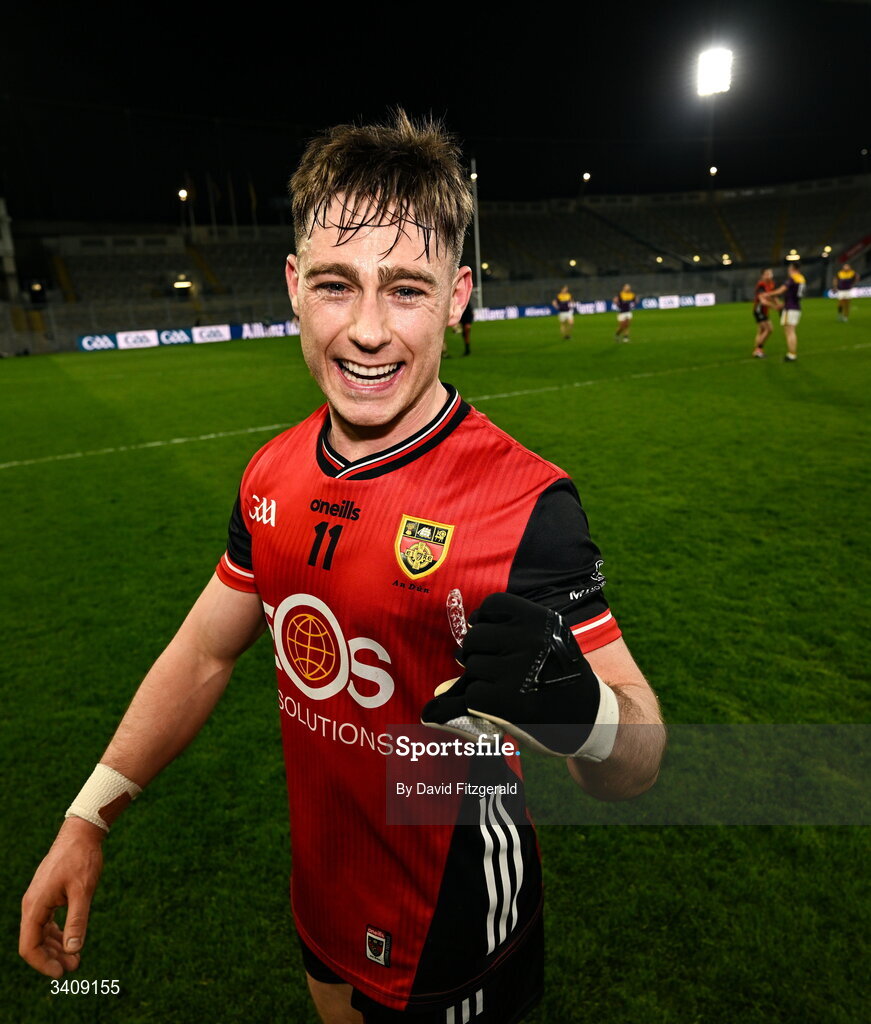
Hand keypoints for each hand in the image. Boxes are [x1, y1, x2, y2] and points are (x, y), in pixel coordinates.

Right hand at [19, 817, 104, 977]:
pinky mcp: (47, 895)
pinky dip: (56, 933)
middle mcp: (32, 904)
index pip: (29, 946)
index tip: (62, 972)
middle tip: (75, 966)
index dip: (43, 963)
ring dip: (55, 947)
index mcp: (35, 905)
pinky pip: (46, 921)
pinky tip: (70, 939)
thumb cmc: (81, 859)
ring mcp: (38, 899)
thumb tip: (73, 949)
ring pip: (40, 932)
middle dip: (52, 957)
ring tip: (76, 957)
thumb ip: (77, 920)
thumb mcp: (83, 891)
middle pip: (33, 942)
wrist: (81, 833)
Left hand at [422, 593, 618, 760]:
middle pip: (475, 637)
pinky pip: (472, 693)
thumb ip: (505, 640)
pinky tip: (503, 704)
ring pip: (472, 666)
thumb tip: (440, 685)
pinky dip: (480, 702)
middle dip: (477, 654)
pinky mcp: (507, 700)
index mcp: (540, 619)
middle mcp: (530, 639)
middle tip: (496, 668)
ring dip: (481, 679)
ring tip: (507, 687)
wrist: (590, 718)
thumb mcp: (545, 644)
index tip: (490, 634)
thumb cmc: (559, 677)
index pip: (493, 605)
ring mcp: (518, 669)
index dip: (484, 621)